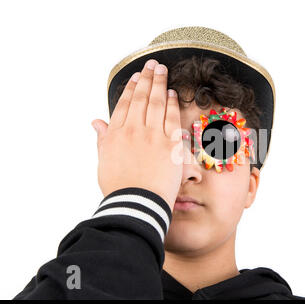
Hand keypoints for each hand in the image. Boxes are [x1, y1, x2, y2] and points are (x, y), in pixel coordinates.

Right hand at [91, 59, 182, 210]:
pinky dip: (172, 103)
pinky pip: (171, 118)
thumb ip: (103, 139)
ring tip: (162, 70)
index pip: (124, 104)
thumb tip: (96, 122)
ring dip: (159, 84)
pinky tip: (173, 93)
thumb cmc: (120, 187)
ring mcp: (152, 135)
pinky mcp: (169, 143)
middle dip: (147, 79)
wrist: (138, 204)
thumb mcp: (104, 162)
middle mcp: (133, 130)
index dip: (131, 88)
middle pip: (141, 98)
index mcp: (115, 135)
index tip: (136, 77)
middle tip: (152, 64)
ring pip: (156, 103)